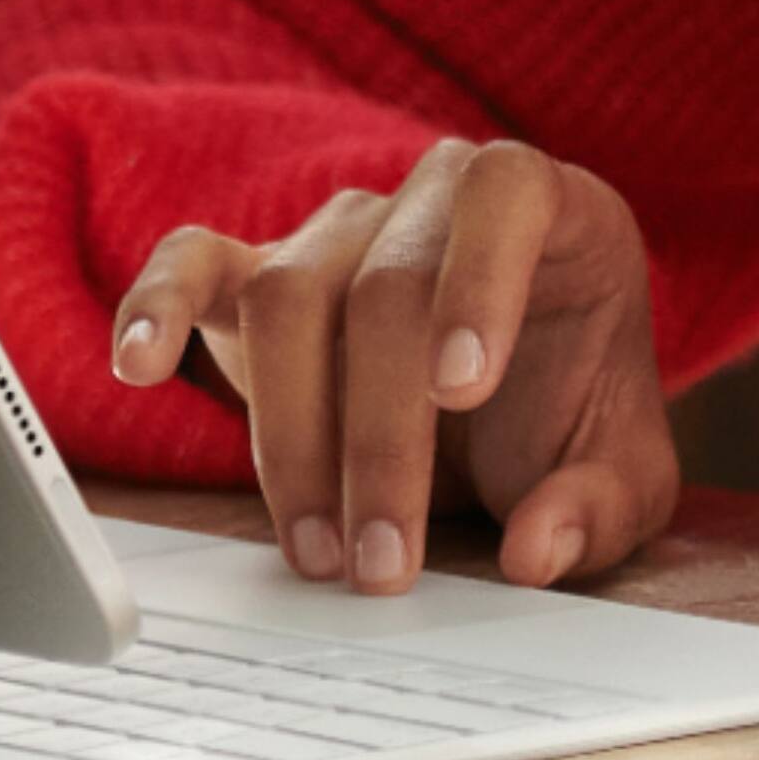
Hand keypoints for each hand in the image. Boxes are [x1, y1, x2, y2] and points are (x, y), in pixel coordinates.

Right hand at [104, 137, 679, 595]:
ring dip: (294, 436)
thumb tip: (537, 551)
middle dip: (379, 439)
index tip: (460, 390)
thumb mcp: (621, 469)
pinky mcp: (256, 272)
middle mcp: (432, 197)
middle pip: (383, 286)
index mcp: (548, 211)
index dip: (478, 280)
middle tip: (383, 563)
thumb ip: (598, 505)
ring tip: (318, 551)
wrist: (512, 399)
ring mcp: (337, 230)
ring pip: (291, 298)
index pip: (503, 195)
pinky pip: (192, 261)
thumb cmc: (569, 412)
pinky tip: (137, 366)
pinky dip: (157, 305)